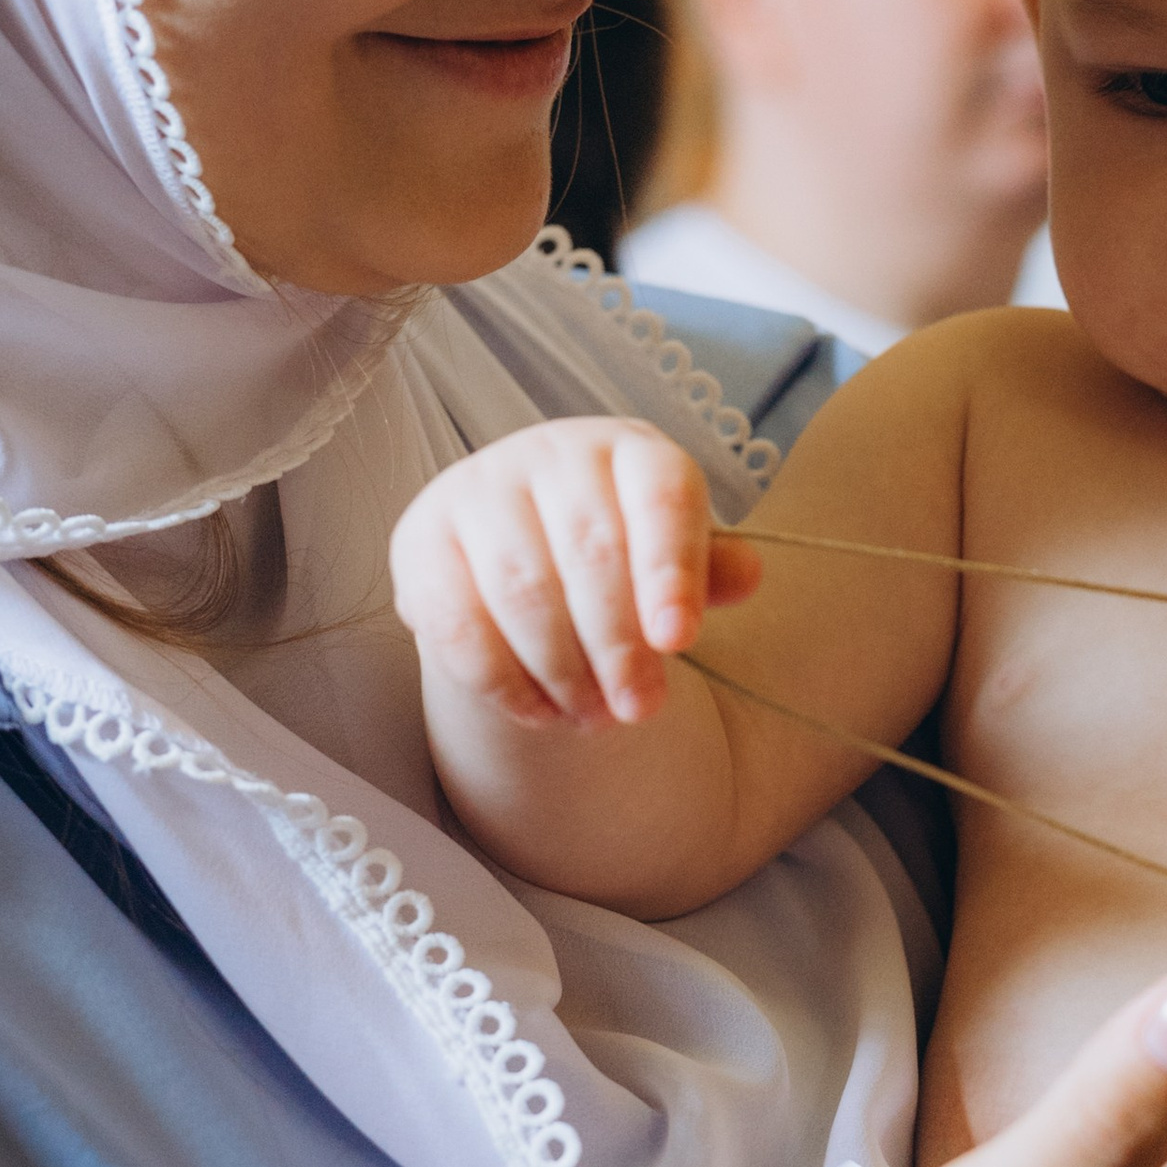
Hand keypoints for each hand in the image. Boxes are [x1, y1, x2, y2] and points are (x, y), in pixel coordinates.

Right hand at [386, 414, 760, 729]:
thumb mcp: (668, 556)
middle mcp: (550, 452)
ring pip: (523, 591)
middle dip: (620, 646)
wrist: (519, 549)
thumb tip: (745, 575)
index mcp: (628, 449)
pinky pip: (460, 622)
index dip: (670, 569)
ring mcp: (478, 490)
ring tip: (595, 717)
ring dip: (564, 671)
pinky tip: (540, 714)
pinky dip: (504, 682)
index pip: (660, 497)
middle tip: (641, 710)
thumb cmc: (615, 552)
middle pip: (592, 552)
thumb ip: (704, 569)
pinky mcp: (421, 540)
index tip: (679, 642)